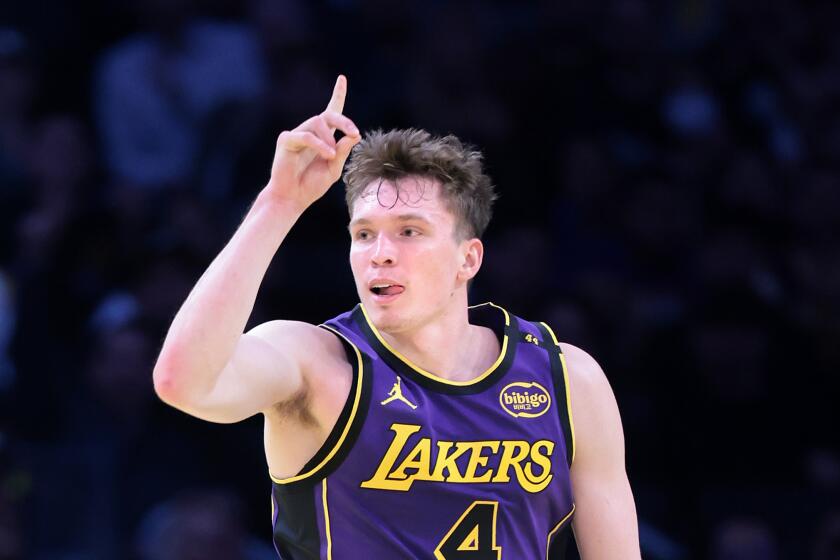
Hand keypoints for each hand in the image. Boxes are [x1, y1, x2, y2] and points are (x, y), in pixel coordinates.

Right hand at [266, 75, 360, 211]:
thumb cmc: (312, 185)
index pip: (332, 112)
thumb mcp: (334, 169)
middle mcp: (310, 132)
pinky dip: (319, 145)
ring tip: (331, 156)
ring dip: (329, 138)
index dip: (337, 95)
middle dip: (343, 121)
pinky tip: (328, 155)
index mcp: (323, 138)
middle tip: (354, 132)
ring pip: (317, 122)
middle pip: (328, 114)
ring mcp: (297, 134)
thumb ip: (343, 152)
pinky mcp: (286, 140)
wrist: (293, 198)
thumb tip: (354, 135)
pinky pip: (306, 136)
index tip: (341, 79)